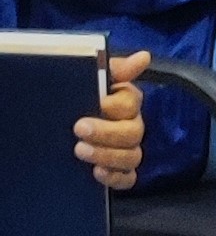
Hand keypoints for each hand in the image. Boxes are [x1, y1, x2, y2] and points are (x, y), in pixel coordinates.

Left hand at [73, 48, 150, 191]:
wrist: (52, 125)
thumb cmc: (76, 96)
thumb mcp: (90, 78)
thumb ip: (114, 68)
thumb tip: (144, 56)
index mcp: (125, 102)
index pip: (132, 104)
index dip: (117, 107)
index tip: (99, 104)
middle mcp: (131, 127)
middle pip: (133, 133)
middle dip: (106, 133)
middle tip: (79, 129)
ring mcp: (127, 151)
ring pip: (132, 157)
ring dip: (107, 155)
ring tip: (80, 151)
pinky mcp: (120, 171)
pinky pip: (128, 179)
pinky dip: (115, 177)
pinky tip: (97, 173)